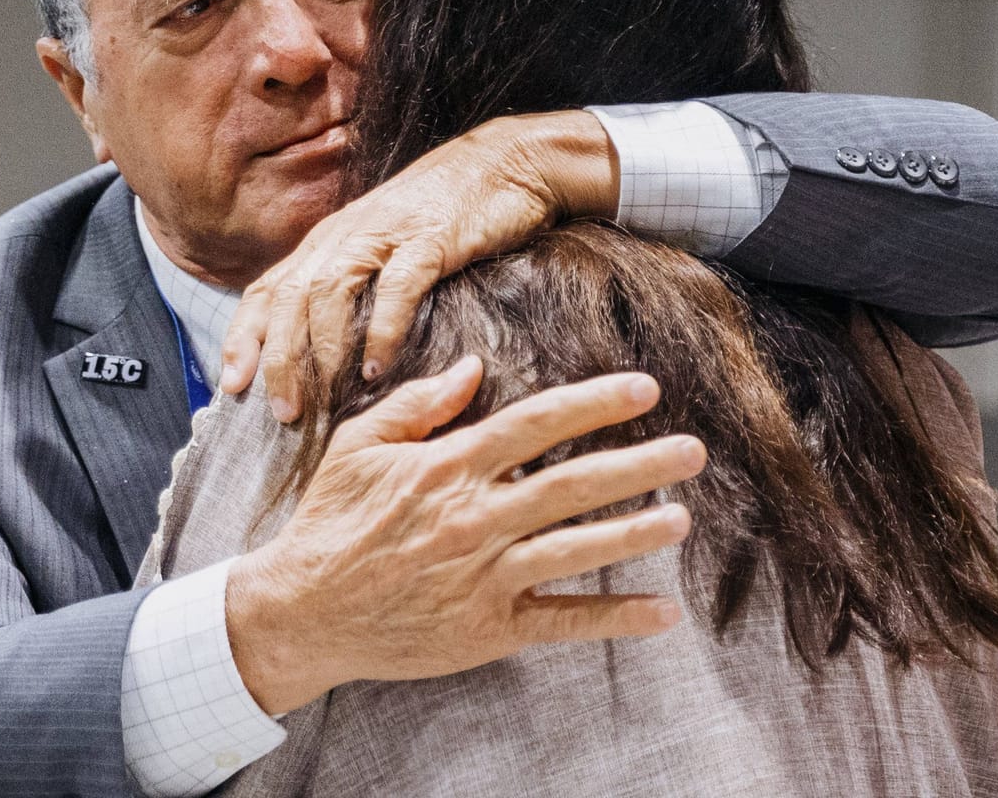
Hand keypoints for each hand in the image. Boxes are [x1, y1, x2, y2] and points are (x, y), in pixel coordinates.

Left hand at [220, 110, 619, 421]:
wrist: (509, 162)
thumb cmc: (444, 214)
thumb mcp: (382, 247)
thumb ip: (353, 286)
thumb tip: (326, 349)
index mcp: (327, 241)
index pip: (266, 290)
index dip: (243, 338)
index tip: (230, 386)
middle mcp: (345, 236)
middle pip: (291, 299)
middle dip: (279, 359)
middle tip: (280, 412)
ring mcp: (385, 234)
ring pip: (330, 293)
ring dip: (322, 351)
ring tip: (321, 401)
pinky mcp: (430, 238)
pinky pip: (396, 287)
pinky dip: (382, 330)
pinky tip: (378, 370)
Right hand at [224, 361, 701, 714]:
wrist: (303, 612)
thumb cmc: (329, 522)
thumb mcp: (358, 446)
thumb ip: (417, 405)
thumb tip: (474, 368)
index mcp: (448, 467)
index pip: (536, 425)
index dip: (595, 404)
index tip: (646, 390)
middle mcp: (475, 518)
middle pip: (573, 484)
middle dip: (640, 465)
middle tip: (695, 451)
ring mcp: (485, 575)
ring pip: (577, 549)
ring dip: (636, 533)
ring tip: (682, 518)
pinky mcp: (488, 628)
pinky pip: (562, 621)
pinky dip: (614, 618)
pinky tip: (662, 613)